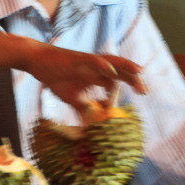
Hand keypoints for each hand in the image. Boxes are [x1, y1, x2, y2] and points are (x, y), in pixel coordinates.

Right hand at [23, 43, 146, 116]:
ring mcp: (89, 62)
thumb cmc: (56, 77)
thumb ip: (84, 108)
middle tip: (145, 91)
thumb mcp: (72, 98)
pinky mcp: (79, 59)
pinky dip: (102, 65)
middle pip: (121, 71)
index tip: (112, 110)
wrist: (39, 62)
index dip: (116, 97)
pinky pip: (94, 60)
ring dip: (126, 66)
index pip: (115, 84)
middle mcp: (97, 67)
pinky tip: (111, 71)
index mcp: (97, 76)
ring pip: (112, 61)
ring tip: (139, 71)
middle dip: (134, 80)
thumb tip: (91, 125)